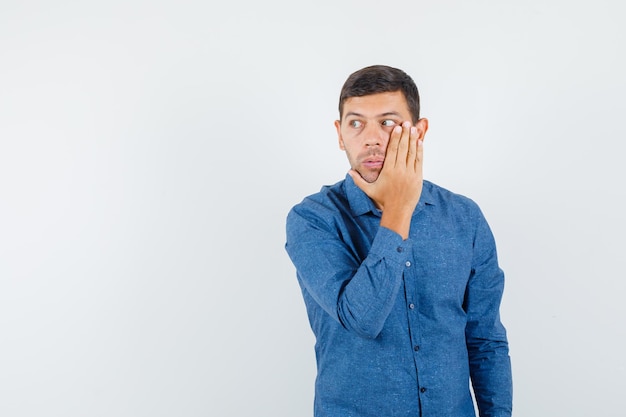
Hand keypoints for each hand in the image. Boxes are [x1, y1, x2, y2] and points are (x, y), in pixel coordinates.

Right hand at [349, 120, 425, 237]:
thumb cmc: (383, 200)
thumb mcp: (369, 190)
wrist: (398, 211)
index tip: (397, 128)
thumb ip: (358, 180)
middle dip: (405, 134)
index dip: (395, 138)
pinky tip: (419, 142)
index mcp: (388, 171)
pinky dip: (419, 151)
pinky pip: (419, 161)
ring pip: (412, 152)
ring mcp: (410, 173)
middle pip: (402, 148)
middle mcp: (400, 170)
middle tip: (406, 123)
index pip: (392, 150)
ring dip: (413, 139)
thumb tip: (349, 171)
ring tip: (413, 128)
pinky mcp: (417, 177)